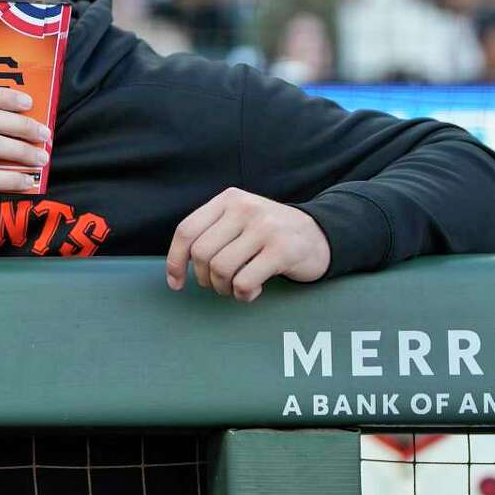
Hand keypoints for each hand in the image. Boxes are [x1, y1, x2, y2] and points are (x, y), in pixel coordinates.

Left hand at [164, 187, 331, 301]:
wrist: (320, 235)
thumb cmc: (269, 235)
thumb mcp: (239, 220)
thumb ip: (211, 233)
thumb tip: (175, 268)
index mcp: (228, 199)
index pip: (187, 231)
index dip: (175, 261)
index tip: (176, 283)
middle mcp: (244, 208)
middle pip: (201, 253)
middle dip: (204, 279)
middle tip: (217, 285)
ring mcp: (264, 227)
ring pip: (220, 269)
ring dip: (223, 289)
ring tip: (235, 289)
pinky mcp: (281, 250)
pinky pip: (244, 282)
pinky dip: (242, 295)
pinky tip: (252, 292)